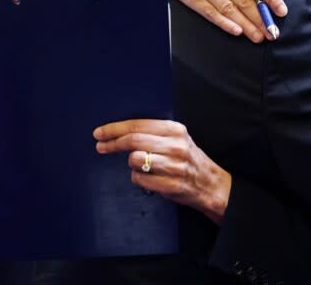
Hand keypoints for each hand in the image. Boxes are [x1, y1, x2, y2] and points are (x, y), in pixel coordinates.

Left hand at [94, 119, 231, 223]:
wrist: (210, 184)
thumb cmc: (188, 159)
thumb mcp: (177, 138)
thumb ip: (154, 132)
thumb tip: (120, 130)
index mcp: (175, 129)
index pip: (138, 125)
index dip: (115, 128)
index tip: (100, 133)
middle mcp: (175, 145)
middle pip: (133, 141)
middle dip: (113, 143)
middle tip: (100, 146)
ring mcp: (174, 166)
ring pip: (135, 160)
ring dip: (131, 163)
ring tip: (140, 165)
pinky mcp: (171, 185)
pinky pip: (140, 179)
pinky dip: (138, 178)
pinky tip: (147, 177)